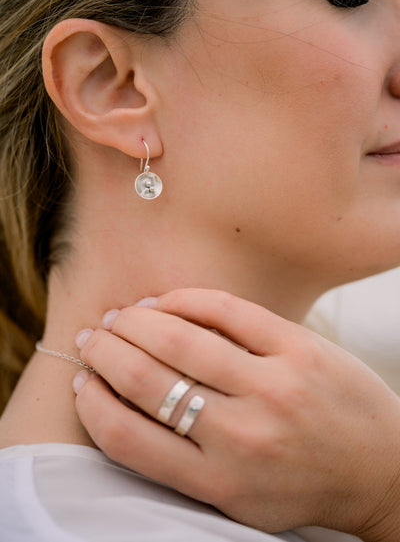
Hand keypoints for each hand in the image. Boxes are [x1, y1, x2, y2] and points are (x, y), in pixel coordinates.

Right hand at [73, 289, 399, 539]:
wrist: (380, 469)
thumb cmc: (301, 484)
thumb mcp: (237, 497)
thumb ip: (182, 460)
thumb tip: (123, 403)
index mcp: (218, 481)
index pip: (127, 437)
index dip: (92, 403)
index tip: (82, 382)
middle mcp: (240, 436)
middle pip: (146, 381)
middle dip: (105, 352)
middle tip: (92, 338)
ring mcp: (272, 387)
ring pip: (180, 341)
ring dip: (136, 322)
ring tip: (120, 316)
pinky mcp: (299, 348)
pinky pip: (228, 311)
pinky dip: (186, 300)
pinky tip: (165, 302)